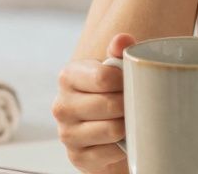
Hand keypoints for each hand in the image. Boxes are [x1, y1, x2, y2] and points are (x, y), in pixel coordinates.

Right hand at [54, 34, 135, 173]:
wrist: (101, 129)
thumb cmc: (110, 93)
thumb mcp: (114, 69)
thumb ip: (119, 51)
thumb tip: (123, 40)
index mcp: (68, 76)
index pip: (104, 77)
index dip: (126, 81)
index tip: (133, 82)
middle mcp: (61, 105)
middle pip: (110, 104)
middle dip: (130, 105)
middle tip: (136, 103)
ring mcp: (67, 133)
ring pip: (112, 130)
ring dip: (128, 126)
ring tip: (130, 120)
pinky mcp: (76, 157)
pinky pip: (110, 153)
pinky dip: (122, 147)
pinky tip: (122, 140)